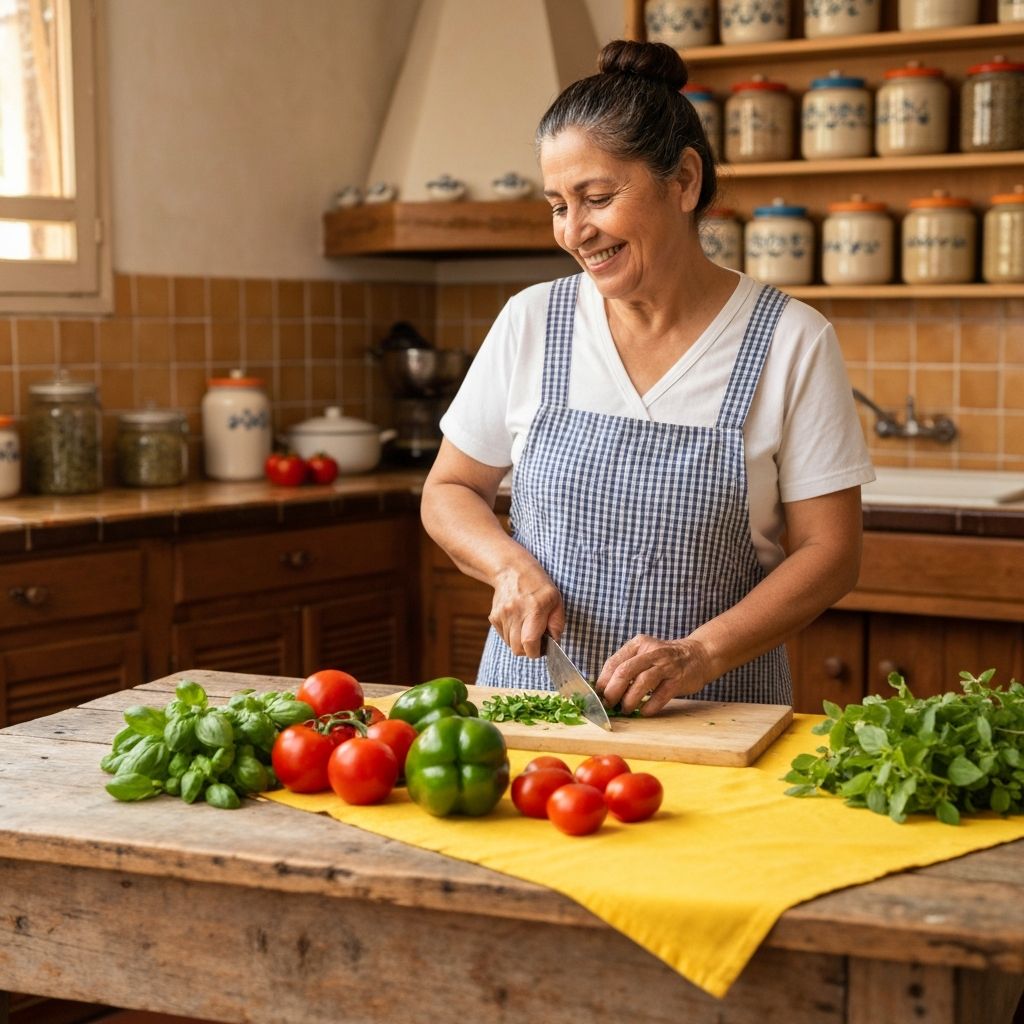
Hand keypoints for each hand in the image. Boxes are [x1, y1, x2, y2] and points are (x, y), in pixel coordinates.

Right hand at [489, 562, 564, 658]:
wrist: (512, 570)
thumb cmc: (538, 585)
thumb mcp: (556, 600)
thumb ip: (557, 624)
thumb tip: (554, 642)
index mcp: (534, 609)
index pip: (529, 643)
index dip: (536, 652)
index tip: (542, 649)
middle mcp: (515, 613)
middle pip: (518, 649)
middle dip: (528, 650)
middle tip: (536, 640)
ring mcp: (502, 616)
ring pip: (510, 644)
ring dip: (519, 642)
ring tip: (527, 627)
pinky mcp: (494, 617)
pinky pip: (503, 636)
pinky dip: (511, 635)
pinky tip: (518, 622)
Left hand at [596, 635, 711, 714]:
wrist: (698, 655)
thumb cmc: (664, 659)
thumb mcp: (644, 654)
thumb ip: (627, 667)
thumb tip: (604, 690)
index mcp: (638, 644)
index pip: (613, 662)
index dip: (603, 682)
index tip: (598, 696)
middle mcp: (651, 652)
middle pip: (624, 671)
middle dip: (612, 692)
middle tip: (609, 704)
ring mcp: (666, 665)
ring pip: (642, 682)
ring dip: (629, 700)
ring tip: (626, 709)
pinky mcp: (678, 679)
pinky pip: (660, 696)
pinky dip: (649, 706)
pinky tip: (644, 712)